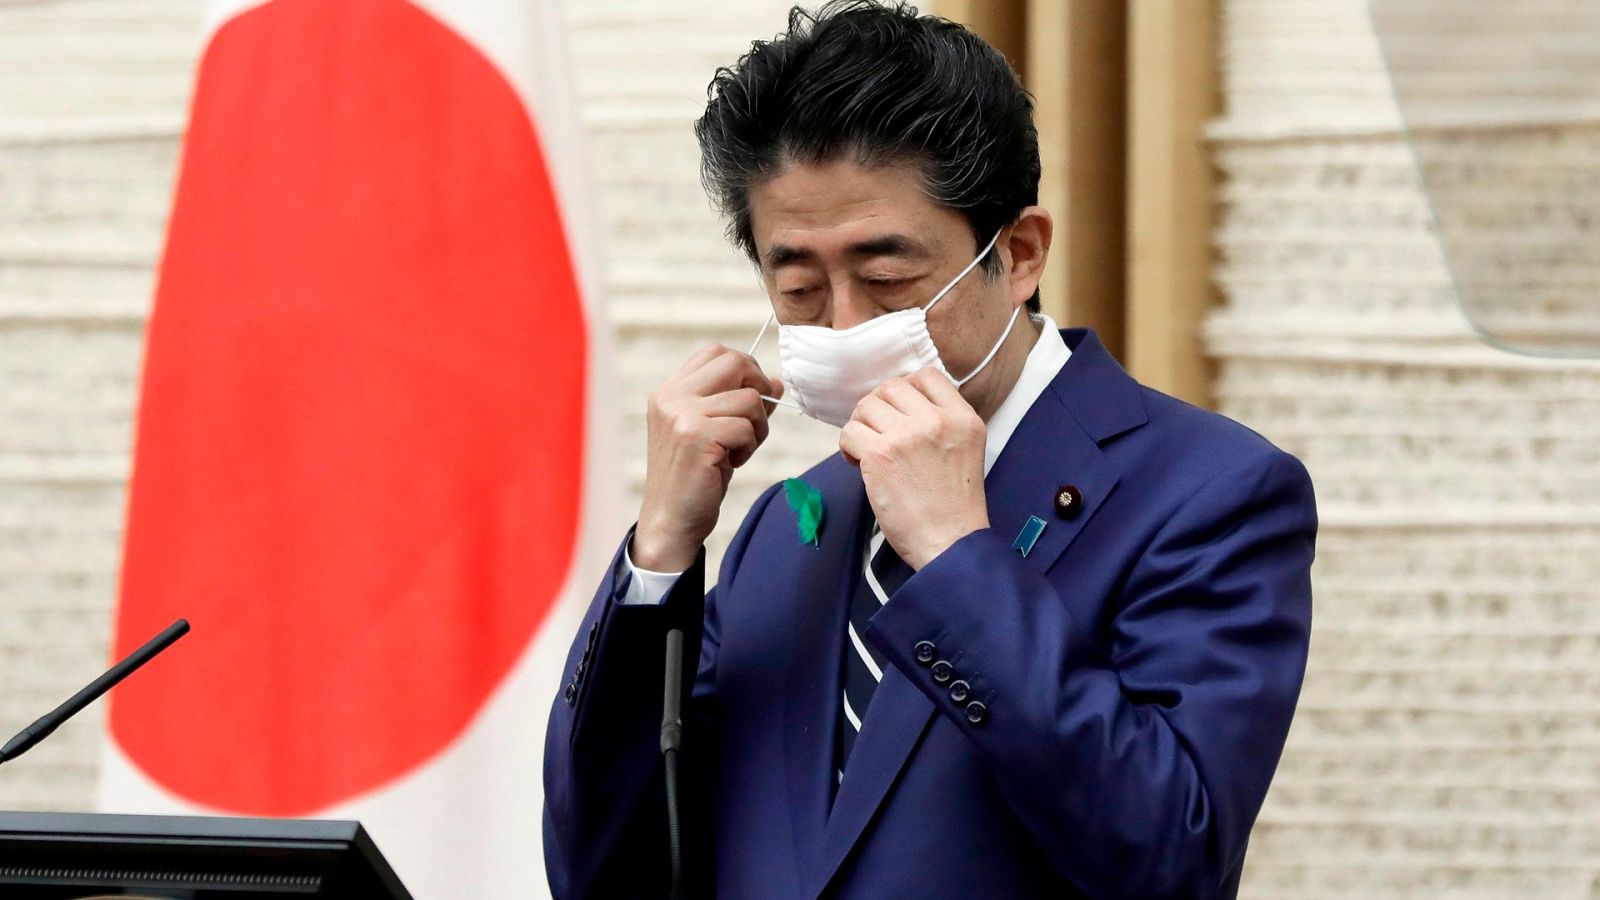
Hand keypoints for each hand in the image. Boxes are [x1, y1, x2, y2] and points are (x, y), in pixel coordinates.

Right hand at [632, 344, 781, 571]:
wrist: (671, 520)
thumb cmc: (695, 477)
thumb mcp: (715, 432)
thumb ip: (740, 404)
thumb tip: (775, 381)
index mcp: (669, 391)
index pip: (716, 353)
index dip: (745, 369)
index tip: (752, 396)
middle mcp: (671, 397)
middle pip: (734, 363)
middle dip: (757, 388)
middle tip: (754, 419)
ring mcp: (682, 415)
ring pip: (749, 398)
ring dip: (757, 426)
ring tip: (739, 449)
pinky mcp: (697, 437)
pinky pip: (746, 426)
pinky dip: (749, 445)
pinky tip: (732, 462)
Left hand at [839, 368, 988, 569]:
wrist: (951, 543)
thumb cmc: (954, 506)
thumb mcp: (965, 450)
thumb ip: (942, 422)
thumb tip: (900, 406)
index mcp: (963, 418)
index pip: (927, 376)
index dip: (905, 391)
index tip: (899, 413)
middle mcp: (937, 421)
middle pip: (892, 387)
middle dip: (879, 408)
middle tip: (878, 433)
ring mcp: (908, 436)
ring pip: (867, 406)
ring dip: (862, 426)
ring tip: (868, 450)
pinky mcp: (881, 455)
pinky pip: (850, 431)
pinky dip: (848, 446)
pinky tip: (858, 463)